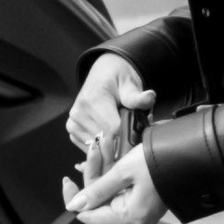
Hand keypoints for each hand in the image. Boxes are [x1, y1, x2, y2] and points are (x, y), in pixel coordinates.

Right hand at [66, 52, 151, 177]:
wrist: (102, 74)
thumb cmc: (117, 79)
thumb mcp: (129, 83)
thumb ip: (138, 96)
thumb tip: (149, 97)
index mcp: (92, 100)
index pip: (113, 130)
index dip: (129, 136)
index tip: (139, 135)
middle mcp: (78, 113)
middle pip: (106, 141)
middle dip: (122, 141)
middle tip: (132, 131)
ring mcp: (73, 123)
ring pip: (98, 148)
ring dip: (112, 145)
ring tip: (120, 130)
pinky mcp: (73, 131)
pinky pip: (91, 149)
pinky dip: (103, 147)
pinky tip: (110, 136)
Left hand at [68, 143, 165, 223]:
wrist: (194, 151)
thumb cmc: (158, 161)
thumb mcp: (123, 171)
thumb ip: (97, 190)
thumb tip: (73, 207)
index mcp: (130, 216)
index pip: (90, 217)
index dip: (76, 199)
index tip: (67, 180)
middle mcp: (136, 217)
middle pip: (101, 201)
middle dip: (94, 174)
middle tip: (94, 148)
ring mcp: (143, 207)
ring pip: (111, 191)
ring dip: (104, 167)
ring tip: (103, 143)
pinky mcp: (148, 196)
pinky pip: (123, 187)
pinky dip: (115, 171)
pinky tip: (110, 151)